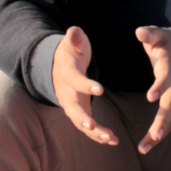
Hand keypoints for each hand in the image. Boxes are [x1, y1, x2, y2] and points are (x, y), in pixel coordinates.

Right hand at [53, 27, 118, 145]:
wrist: (57, 66)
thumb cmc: (70, 52)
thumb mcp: (73, 42)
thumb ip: (75, 38)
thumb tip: (74, 30)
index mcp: (67, 74)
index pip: (75, 80)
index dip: (86, 85)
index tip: (100, 89)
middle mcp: (66, 93)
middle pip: (72, 108)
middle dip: (82, 118)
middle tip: (93, 125)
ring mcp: (71, 104)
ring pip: (79, 122)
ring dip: (93, 132)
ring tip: (110, 137)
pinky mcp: (78, 112)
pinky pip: (86, 126)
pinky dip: (98, 134)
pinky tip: (113, 140)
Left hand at [136, 27, 170, 154]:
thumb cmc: (170, 44)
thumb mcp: (160, 35)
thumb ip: (150, 34)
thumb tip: (139, 32)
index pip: (166, 78)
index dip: (160, 86)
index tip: (150, 96)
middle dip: (162, 120)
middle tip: (154, 134)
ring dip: (159, 133)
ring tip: (144, 147)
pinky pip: (170, 122)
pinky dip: (160, 134)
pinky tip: (147, 146)